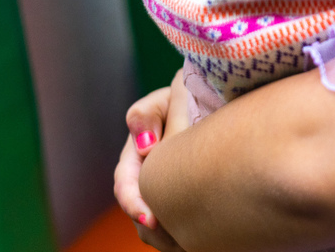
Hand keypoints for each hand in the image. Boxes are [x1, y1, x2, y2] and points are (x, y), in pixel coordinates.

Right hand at [114, 69, 188, 249]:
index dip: (135, 204)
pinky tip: (199, 238)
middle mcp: (144, 177)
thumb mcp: (164, 99)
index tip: (151, 219)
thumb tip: (144, 147)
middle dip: (153, 230)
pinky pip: (177, 225)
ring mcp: (161, 190)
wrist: (209, 105)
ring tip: (188, 245)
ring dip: (168, 237)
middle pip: (140, 213)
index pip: (126, 186)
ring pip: (156, 225)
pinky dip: (183, 235)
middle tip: (173, 241)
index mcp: (135, 155)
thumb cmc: (185, 98)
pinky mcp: (179, 199)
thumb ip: (146, 115)